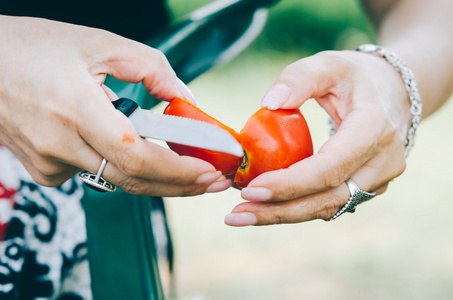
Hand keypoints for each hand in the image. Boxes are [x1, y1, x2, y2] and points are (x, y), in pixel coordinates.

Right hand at [0, 15, 230, 195]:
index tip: (209, 170)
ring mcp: (49, 163)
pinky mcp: (46, 171)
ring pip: (118, 180)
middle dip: (179, 184)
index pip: (136, 157)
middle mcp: (59, 144)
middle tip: (210, 180)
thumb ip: (151, 68)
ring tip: (187, 167)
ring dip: (156, 177)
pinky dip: (120, 165)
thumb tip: (184, 98)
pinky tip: (127, 149)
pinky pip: (95, 174)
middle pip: (133, 180)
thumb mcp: (99, 43)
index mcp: (74, 108)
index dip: (178, 170)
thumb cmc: (32, 48)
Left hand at [225, 50, 410, 225]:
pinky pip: (329, 203)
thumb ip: (300, 77)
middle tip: (236, 215)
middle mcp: (382, 162)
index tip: (251, 190)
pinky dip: (296, 207)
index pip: (330, 167)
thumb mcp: (330, 64)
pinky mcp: (366, 188)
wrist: (393, 93)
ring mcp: (378, 180)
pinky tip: (265, 206)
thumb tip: (269, 103)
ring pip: (328, 207)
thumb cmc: (356, 76)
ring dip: (284, 214)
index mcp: (375, 128)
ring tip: (242, 215)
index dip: (291, 183)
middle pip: (328, 198)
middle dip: (279, 210)